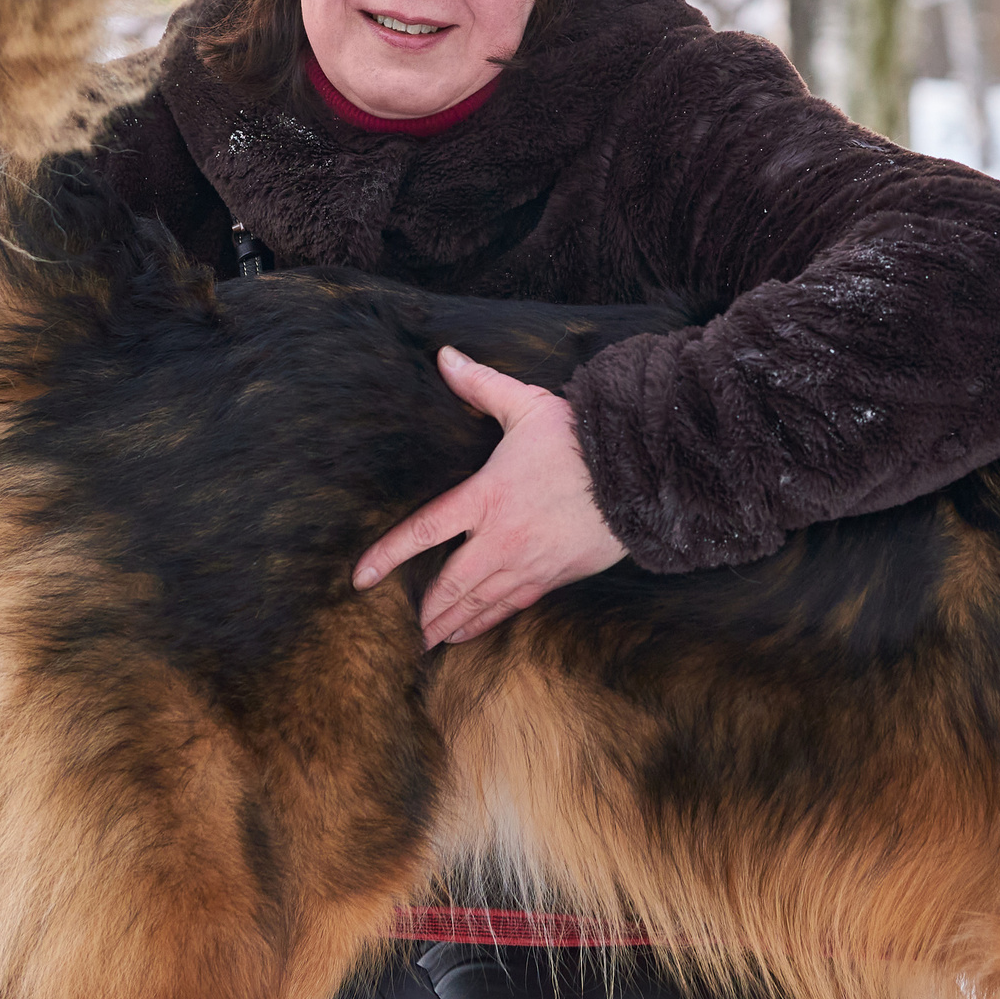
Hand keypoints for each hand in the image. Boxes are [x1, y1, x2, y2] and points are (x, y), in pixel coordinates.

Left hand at [350, 346, 626, 646]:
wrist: (638, 472)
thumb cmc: (579, 438)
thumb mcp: (526, 405)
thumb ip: (481, 385)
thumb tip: (445, 356)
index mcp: (486, 496)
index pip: (424, 531)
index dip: (388, 555)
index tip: (361, 578)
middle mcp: (501, 538)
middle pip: (449, 583)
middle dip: (423, 610)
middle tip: (400, 631)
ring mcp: (529, 562)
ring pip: (479, 602)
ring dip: (450, 623)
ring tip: (427, 642)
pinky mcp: (555, 575)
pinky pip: (512, 605)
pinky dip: (487, 621)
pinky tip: (471, 631)